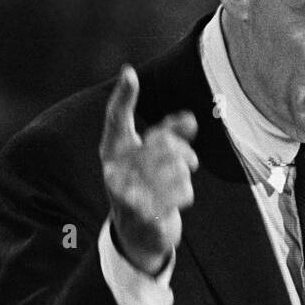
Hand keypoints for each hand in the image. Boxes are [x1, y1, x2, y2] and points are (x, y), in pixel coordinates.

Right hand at [100, 64, 197, 274]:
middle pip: (163, 143)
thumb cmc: (144, 185)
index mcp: (114, 151)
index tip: (130, 72)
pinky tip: (174, 202)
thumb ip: (168, 133)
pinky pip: (180, 193)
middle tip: (188, 161)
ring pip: (176, 169)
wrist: (136, 232)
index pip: (117, 118)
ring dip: (185, 178)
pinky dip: (183, 195)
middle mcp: (114, 169)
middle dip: (183, 153)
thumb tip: (190, 119)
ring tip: (176, 186)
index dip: (123, 96)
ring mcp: (126, 193)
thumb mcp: (151, 158)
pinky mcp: (144, 215)